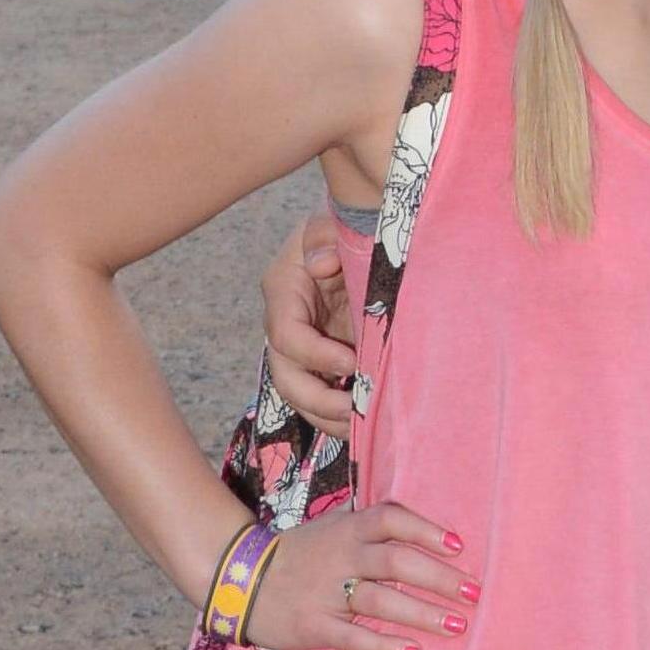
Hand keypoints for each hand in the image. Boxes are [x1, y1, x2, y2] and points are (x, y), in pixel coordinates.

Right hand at [241, 498, 476, 649]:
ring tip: (457, 626)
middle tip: (473, 593)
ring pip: (381, 600)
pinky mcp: (315, 626)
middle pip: (396, 561)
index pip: (392, 518)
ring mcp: (327, 592)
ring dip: (422, 613)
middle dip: (439, 578)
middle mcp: (341, 556)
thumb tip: (426, 531)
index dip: (426, 530)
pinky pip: (355, 637)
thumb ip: (372, 528)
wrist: (242, 579)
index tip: (458, 545)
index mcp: (348, 528)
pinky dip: (385, 646)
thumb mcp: (333, 528)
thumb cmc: (302, 554)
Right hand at [259, 213, 362, 433]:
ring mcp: (303, 348)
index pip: (285, 335)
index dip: (315, 355)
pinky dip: (340, 416)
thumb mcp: (333, 222)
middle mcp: (286, 325)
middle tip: (355, 409)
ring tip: (362, 428)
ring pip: (302, 395)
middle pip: (286, 377)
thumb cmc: (346, 228)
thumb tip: (321, 264)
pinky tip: (367, 426)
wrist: (360, 239)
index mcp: (283, 290)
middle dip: (318, 400)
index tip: (353, 361)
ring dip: (329, 417)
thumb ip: (324, 235)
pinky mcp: (323, 362)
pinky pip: (322, 397)